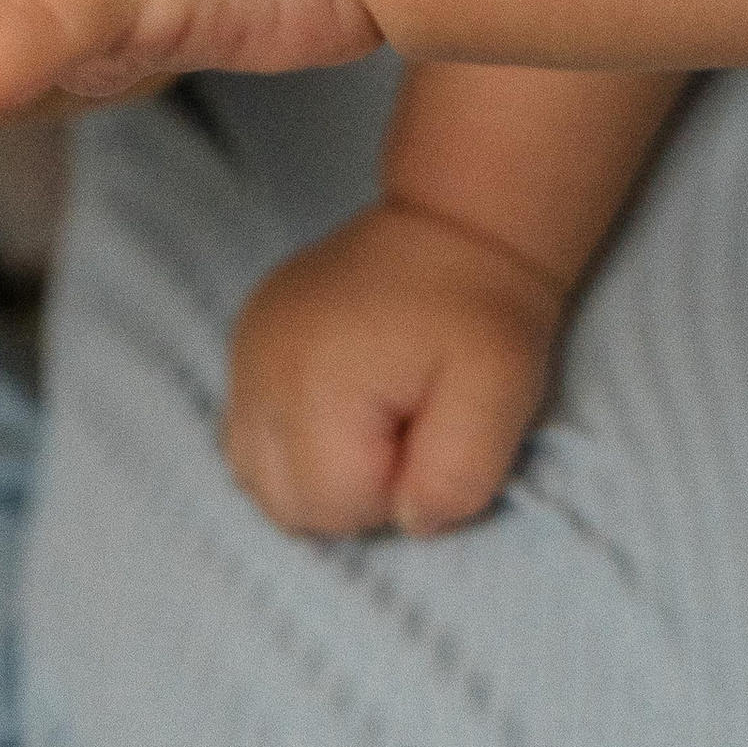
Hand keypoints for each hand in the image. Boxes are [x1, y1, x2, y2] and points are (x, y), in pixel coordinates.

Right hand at [222, 201, 566, 535]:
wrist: (458, 224)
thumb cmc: (484, 314)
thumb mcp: (503, 396)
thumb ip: (457, 477)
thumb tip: (409, 522)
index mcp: (317, 382)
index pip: (335, 508)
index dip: (394, 491)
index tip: (429, 432)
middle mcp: (261, 367)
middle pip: (287, 502)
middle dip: (352, 489)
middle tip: (405, 428)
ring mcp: (244, 350)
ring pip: (257, 473)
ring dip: (317, 470)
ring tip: (372, 420)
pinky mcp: (245, 340)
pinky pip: (247, 430)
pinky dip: (290, 439)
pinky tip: (339, 404)